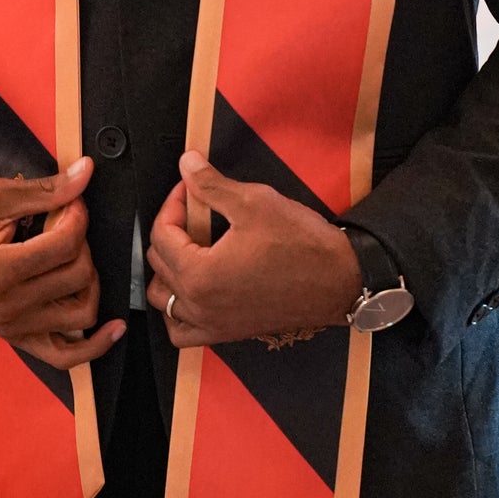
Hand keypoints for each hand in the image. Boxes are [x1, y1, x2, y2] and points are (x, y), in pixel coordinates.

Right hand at [0, 159, 125, 371]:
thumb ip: (46, 190)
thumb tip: (87, 172)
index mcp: (0, 271)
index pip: (66, 245)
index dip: (78, 215)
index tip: (70, 201)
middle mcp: (8, 307)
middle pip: (79, 276)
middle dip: (82, 242)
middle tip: (66, 223)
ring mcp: (13, 328)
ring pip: (81, 313)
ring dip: (89, 281)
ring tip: (73, 256)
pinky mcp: (15, 338)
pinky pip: (63, 356)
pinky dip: (94, 346)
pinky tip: (114, 328)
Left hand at [146, 151, 361, 348]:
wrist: (339, 280)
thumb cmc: (301, 245)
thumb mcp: (253, 203)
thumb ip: (211, 185)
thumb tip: (187, 164)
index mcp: (199, 276)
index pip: (162, 235)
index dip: (173, 203)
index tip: (189, 188)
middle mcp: (200, 306)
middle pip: (159, 265)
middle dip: (171, 231)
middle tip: (194, 210)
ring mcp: (213, 324)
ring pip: (164, 302)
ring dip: (168, 272)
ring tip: (189, 247)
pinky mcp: (229, 333)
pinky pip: (183, 331)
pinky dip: (179, 312)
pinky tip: (194, 288)